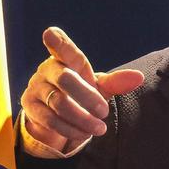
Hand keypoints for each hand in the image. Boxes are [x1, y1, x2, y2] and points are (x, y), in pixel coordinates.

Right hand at [20, 27, 144, 151]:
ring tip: (100, 129)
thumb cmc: (80, 93)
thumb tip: (139, 77)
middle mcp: (48, 69)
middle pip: (65, 79)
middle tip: (104, 112)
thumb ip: (116, 82)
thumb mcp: (99, 87)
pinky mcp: (30, 107)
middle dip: (88, 98)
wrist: (57, 115)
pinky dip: (71, 129)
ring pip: (59, 103)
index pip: (62, 48)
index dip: (57, 42)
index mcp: (66, 59)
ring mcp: (36, 87)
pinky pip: (50, 119)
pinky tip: (84, 134)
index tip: (50, 34)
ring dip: (82, 119)